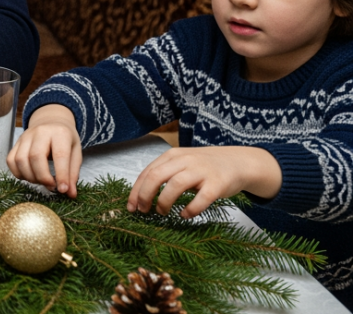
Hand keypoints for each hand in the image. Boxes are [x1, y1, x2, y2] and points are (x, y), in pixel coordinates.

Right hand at [6, 105, 81, 196]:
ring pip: (20, 160)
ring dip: (30, 177)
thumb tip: (70, 194)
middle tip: (51, 186)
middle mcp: (40, 132)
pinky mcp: (16, 143)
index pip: (59, 155)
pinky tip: (29, 176)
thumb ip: (72, 173)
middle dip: (43, 177)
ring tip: (41, 182)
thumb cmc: (65, 139)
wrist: (51, 122)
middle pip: (35, 157)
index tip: (63, 190)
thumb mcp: (75, 152)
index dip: (61, 175)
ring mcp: (25, 137)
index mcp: (60, 133)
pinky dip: (18, 173)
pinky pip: (11, 161)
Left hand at [128, 146, 281, 218]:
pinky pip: (201, 198)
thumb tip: (140, 195)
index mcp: (173, 156)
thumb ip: (165, 173)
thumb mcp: (182, 164)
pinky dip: (190, 209)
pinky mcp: (218, 183)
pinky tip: (184, 215)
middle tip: (143, 211)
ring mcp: (202, 171)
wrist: (239, 162)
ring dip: (164, 202)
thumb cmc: (205, 167)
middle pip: (156, 176)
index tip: (131, 207)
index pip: (147, 172)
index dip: (136, 191)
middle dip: (145, 196)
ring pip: (175, 185)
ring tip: (162, 213)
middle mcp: (185, 160)